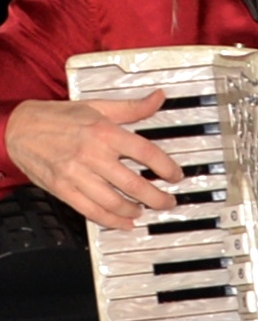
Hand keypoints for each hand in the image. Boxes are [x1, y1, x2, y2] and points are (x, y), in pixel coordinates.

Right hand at [5, 93, 177, 227]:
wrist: (18, 128)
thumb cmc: (59, 117)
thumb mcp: (98, 106)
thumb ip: (132, 108)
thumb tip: (158, 98)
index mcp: (105, 132)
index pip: (147, 153)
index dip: (167, 168)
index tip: (176, 176)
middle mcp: (92, 155)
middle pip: (134, 184)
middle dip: (157, 198)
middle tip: (168, 202)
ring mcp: (76, 174)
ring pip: (114, 201)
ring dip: (134, 210)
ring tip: (144, 210)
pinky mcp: (62, 188)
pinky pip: (91, 210)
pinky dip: (111, 220)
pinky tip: (124, 222)